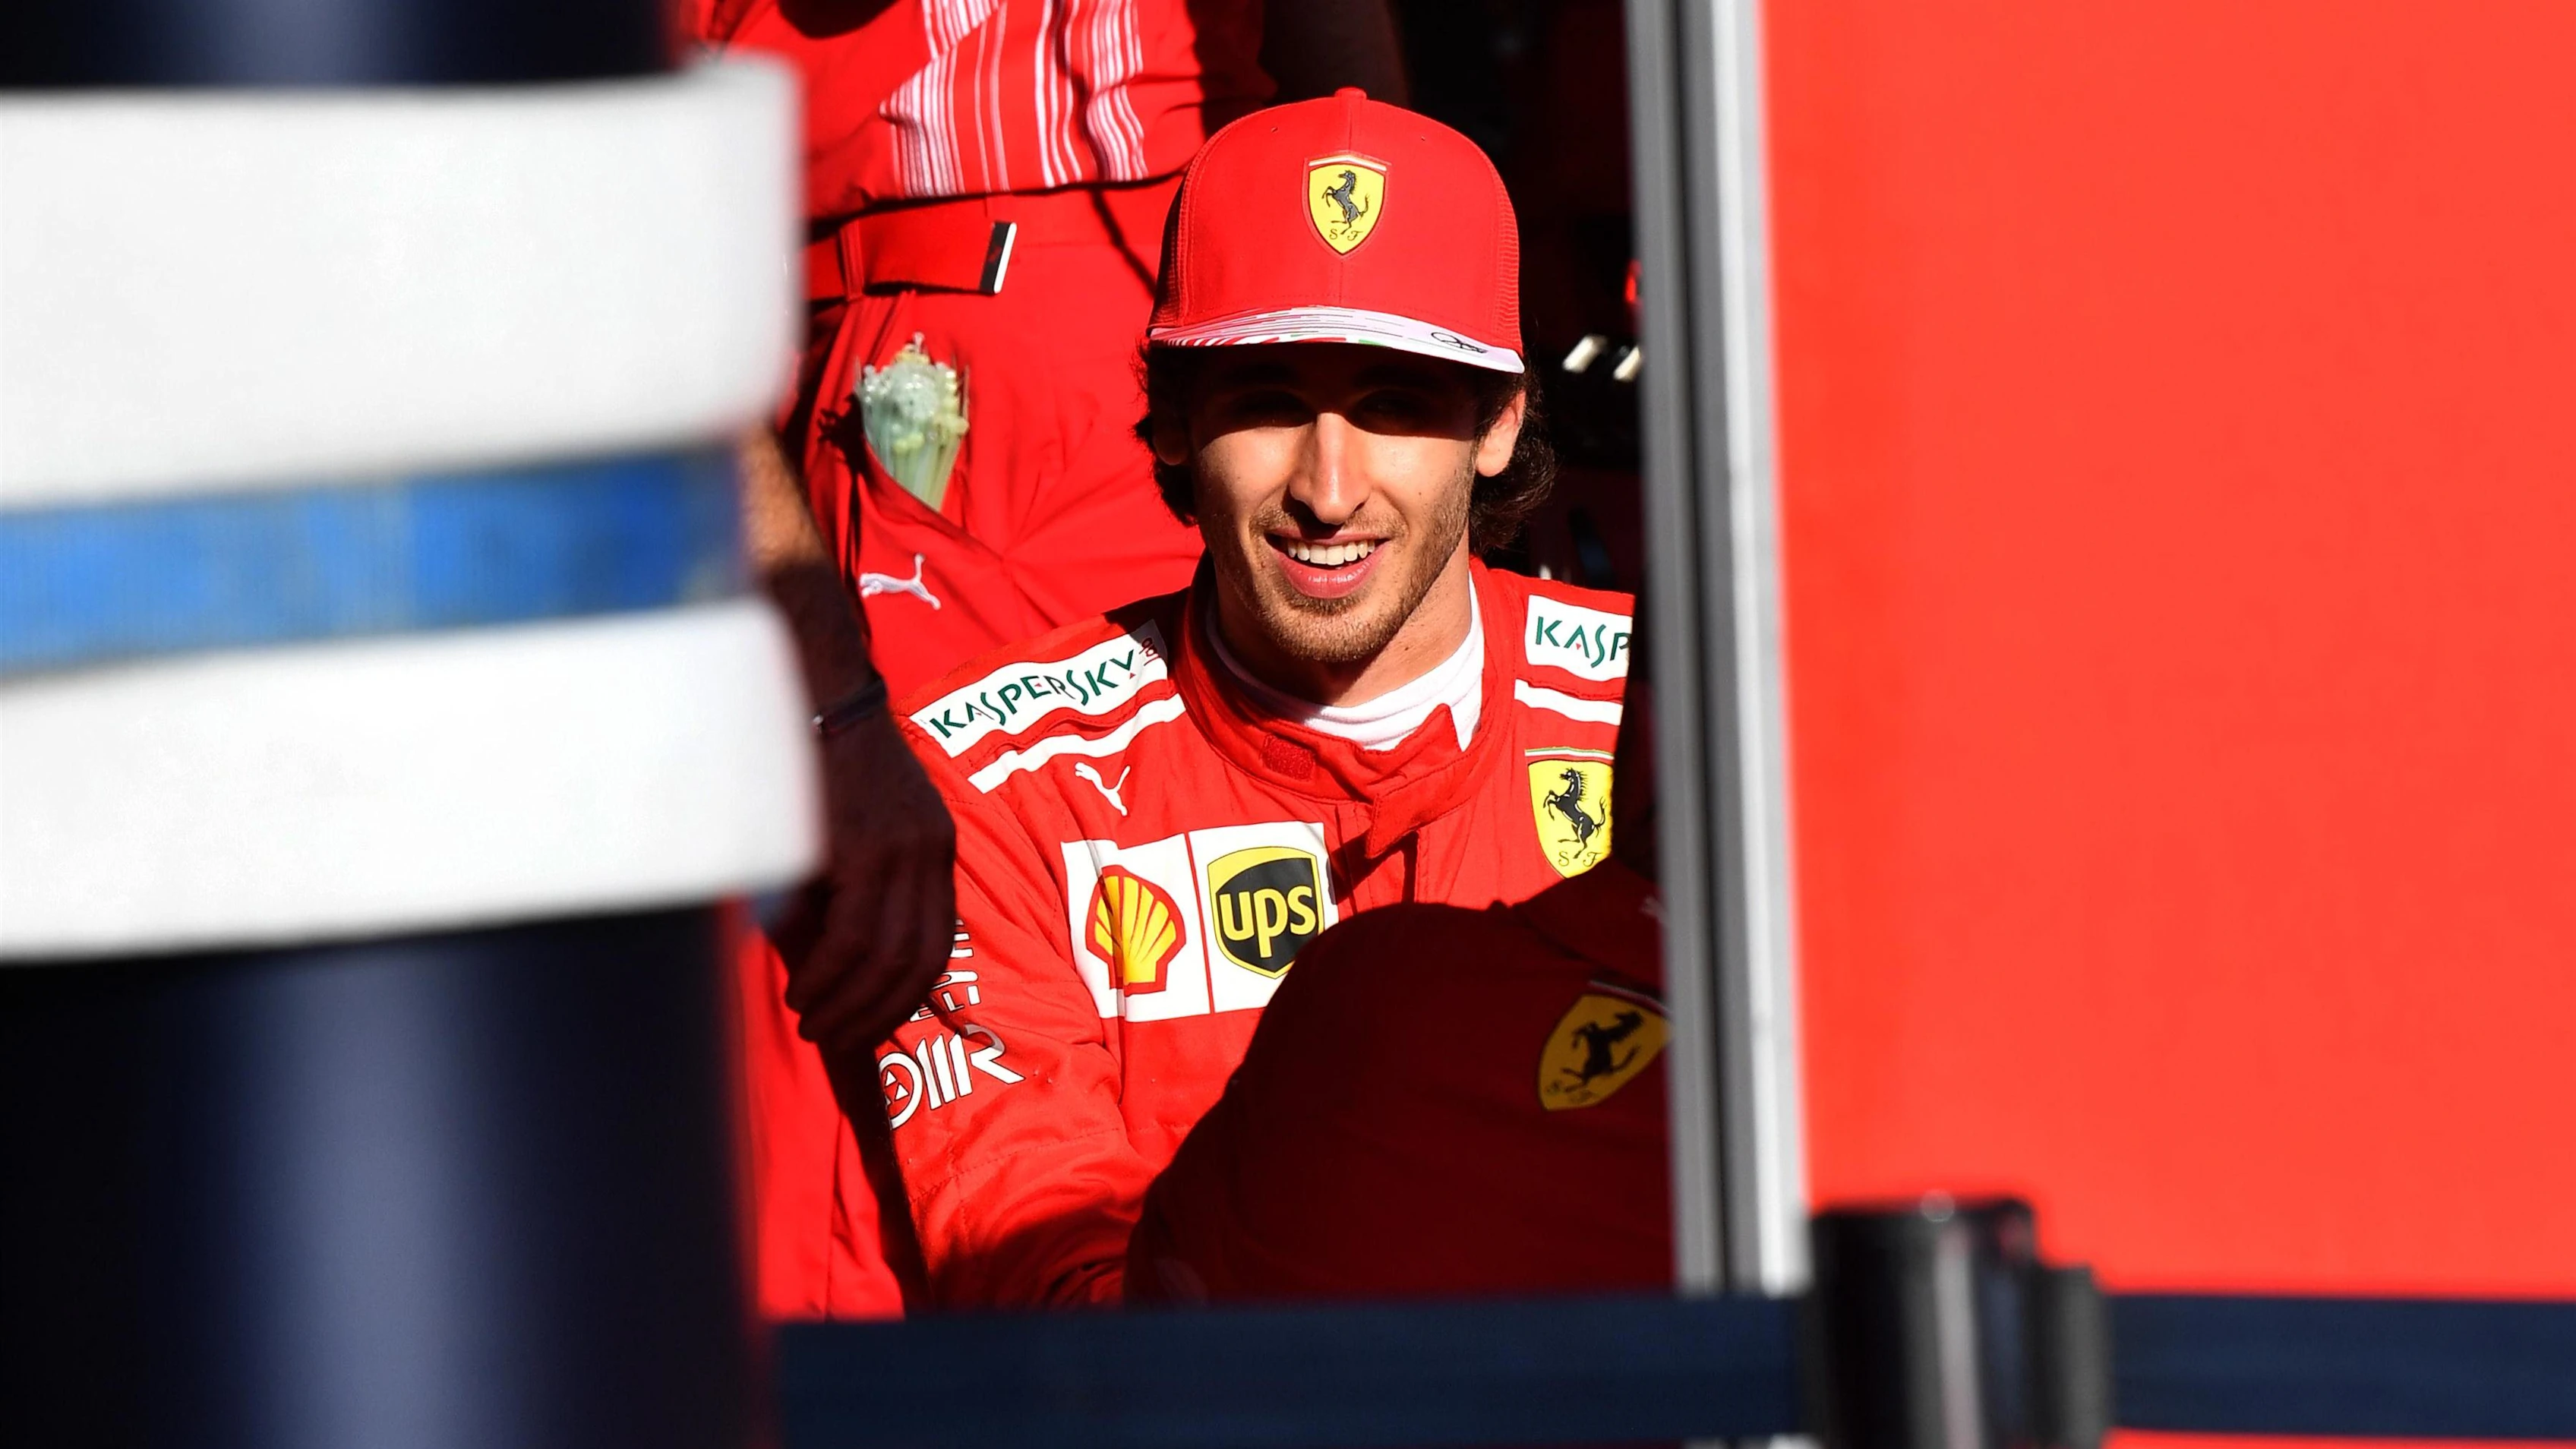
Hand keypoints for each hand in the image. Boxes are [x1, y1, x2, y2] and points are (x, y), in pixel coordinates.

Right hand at [767, 697, 956, 1061]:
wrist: (815, 691)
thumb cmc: (821, 757)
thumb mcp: (858, 823)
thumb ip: (857, 882)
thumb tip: (832, 957)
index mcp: (935, 848)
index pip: (937, 942)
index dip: (905, 995)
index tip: (871, 1023)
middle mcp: (930, 852)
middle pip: (919, 960)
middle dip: (877, 1012)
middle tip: (837, 1039)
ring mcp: (902, 851)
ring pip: (886, 956)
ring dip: (848, 1002)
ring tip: (812, 1021)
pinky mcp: (865, 848)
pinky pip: (855, 934)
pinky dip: (828, 973)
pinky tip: (803, 990)